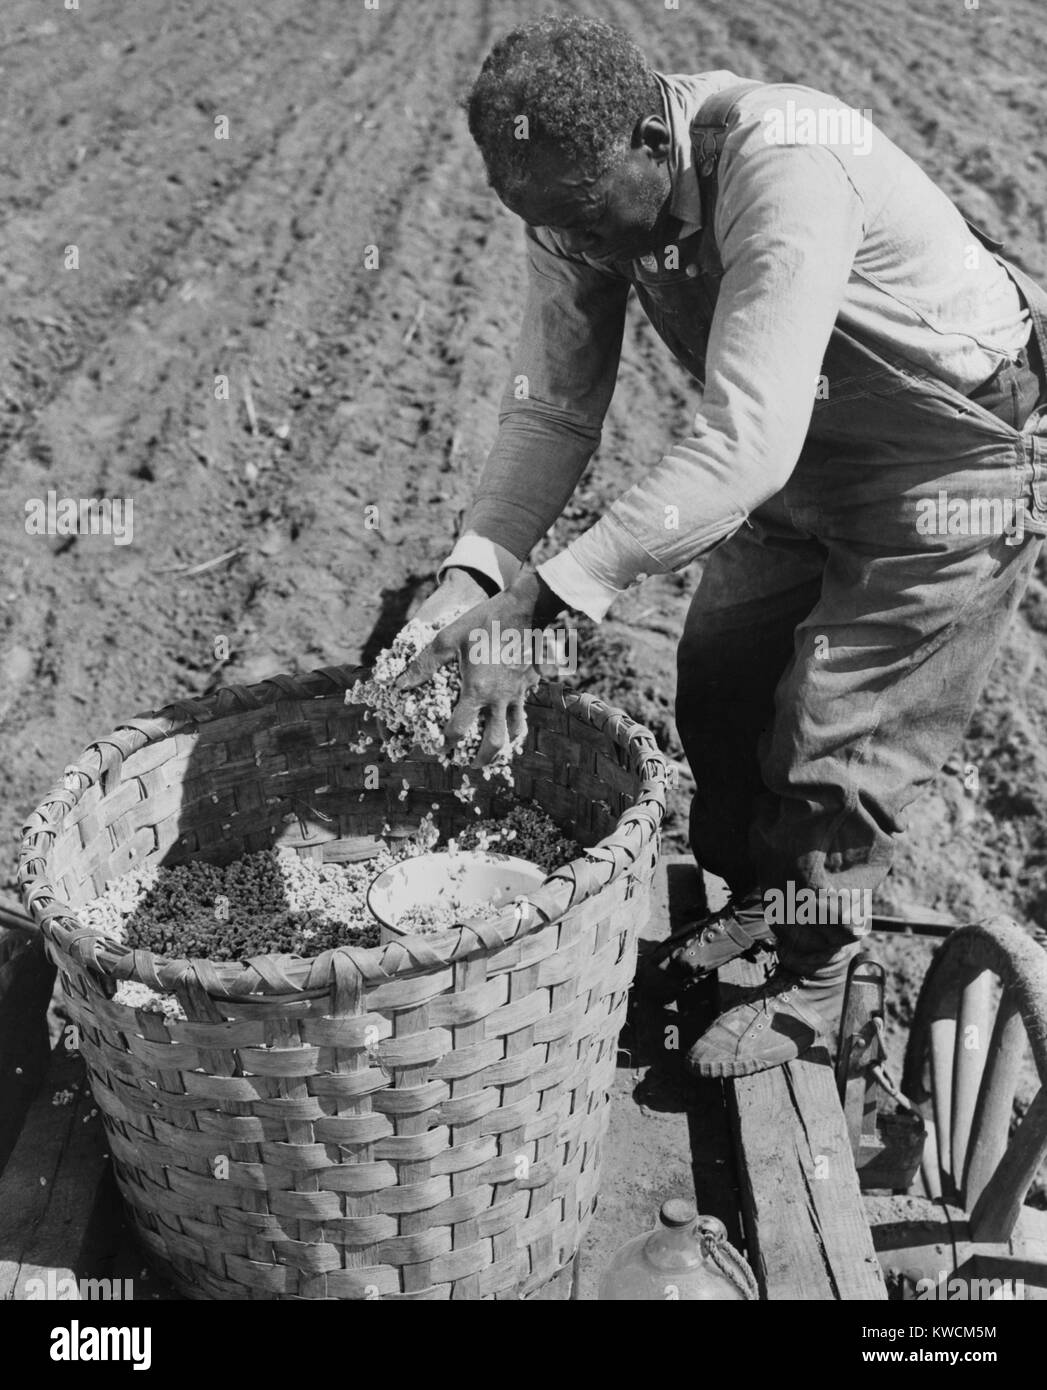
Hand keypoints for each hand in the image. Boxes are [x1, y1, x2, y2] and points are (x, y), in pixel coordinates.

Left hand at [396, 569, 565, 764]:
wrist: (524, 608)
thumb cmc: (482, 622)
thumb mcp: (447, 639)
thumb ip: (423, 665)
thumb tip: (399, 685)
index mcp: (477, 691)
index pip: (460, 729)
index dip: (447, 743)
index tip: (440, 748)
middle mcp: (499, 698)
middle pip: (494, 742)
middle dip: (483, 759)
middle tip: (472, 765)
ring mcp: (517, 693)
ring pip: (516, 732)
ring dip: (505, 746)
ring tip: (495, 751)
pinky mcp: (529, 685)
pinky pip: (525, 711)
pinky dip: (518, 723)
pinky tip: (511, 722)